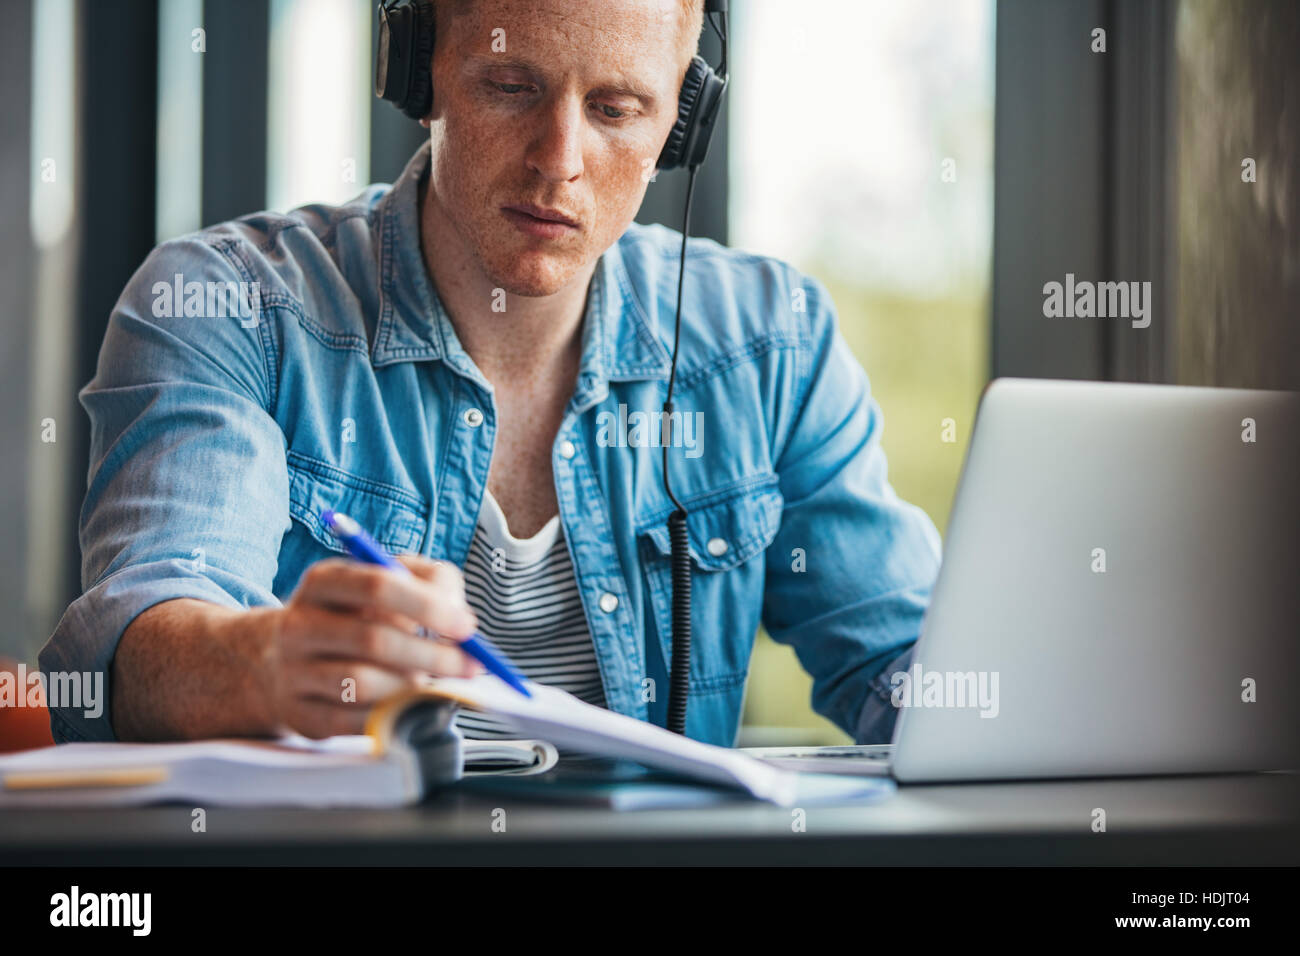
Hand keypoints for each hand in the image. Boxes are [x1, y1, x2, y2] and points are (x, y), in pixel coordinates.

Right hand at [266, 555, 483, 738]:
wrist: (289, 659)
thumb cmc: (360, 615)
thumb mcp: (395, 581)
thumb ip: (435, 583)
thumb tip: (462, 621)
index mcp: (325, 581)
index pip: (378, 586)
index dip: (428, 607)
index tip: (466, 627)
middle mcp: (300, 624)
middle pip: (373, 640)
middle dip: (432, 655)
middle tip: (470, 666)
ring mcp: (294, 671)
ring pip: (362, 684)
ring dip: (411, 687)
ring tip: (432, 683)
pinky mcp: (301, 714)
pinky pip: (353, 721)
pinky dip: (391, 716)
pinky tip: (411, 707)